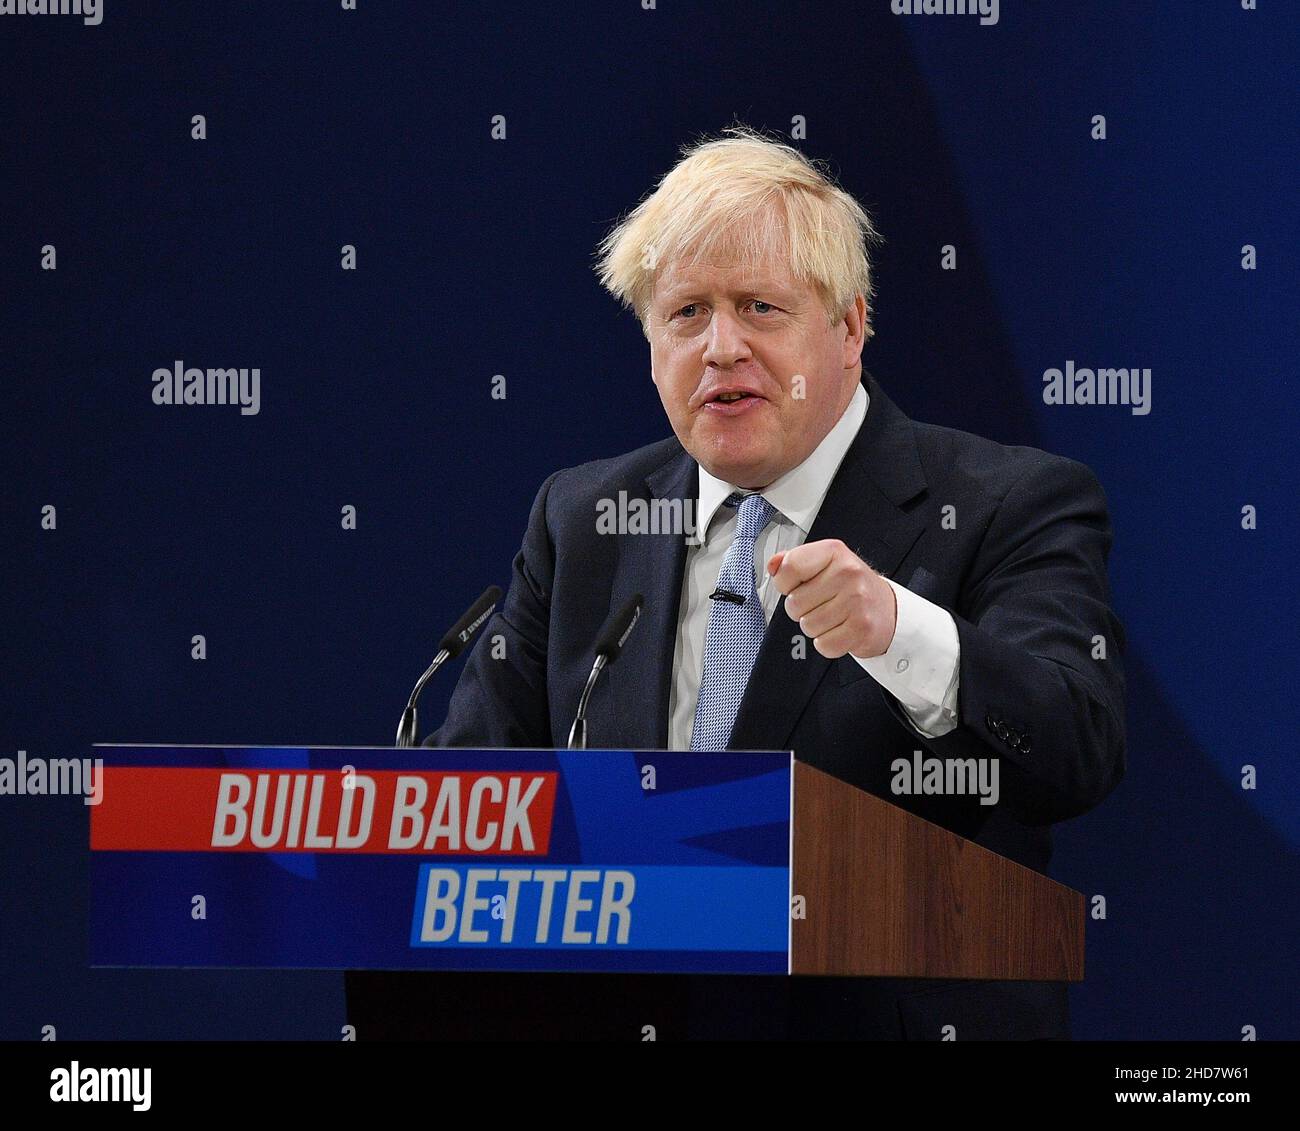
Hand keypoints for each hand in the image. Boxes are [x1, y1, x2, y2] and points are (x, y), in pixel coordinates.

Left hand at [767, 539, 896, 658]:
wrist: (887, 609)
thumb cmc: (851, 587)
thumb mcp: (824, 565)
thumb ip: (793, 562)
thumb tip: (773, 565)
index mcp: (833, 552)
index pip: (789, 568)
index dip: (784, 583)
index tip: (796, 585)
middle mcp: (847, 573)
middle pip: (794, 603)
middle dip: (802, 610)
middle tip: (822, 604)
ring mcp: (857, 600)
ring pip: (807, 626)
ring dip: (816, 627)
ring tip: (833, 617)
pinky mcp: (862, 627)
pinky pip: (824, 645)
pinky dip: (828, 643)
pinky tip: (840, 630)